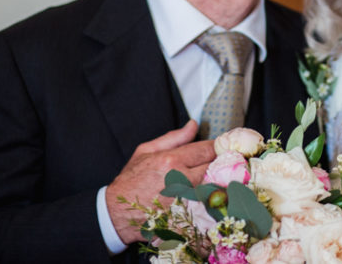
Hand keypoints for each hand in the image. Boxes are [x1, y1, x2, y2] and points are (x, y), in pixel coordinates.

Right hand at [106, 120, 215, 242]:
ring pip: (216, 186)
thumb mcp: (146, 151)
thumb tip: (194, 125)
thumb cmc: (131, 180)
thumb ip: (174, 138)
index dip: (218, 148)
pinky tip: (214, 198)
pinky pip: (209, 206)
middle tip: (224, 163)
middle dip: (222, 164)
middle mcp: (181, 179)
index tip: (222, 148)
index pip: (207, 149)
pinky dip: (214, 201)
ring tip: (219, 180)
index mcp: (171, 160)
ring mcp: (185, 200)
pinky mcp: (187, 216)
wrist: (117, 213)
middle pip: (216, 167)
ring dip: (220, 182)